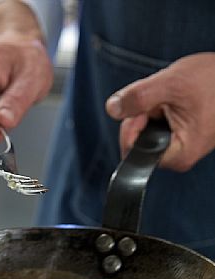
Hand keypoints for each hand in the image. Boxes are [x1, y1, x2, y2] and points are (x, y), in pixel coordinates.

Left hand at [106, 53, 214, 171]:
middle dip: (142, 116)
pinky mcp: (178, 139)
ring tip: (173, 98)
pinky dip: (157, 110)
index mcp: (178, 155)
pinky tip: (174, 100)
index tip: (145, 108)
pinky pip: (154, 126)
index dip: (131, 126)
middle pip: (136, 142)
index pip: (133, 151)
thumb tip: (112, 108)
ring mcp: (177, 149)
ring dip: (150, 110)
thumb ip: (139, 97)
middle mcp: (177, 158)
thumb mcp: (172, 83)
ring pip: (144, 132)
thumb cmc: (213, 81)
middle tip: (163, 99)